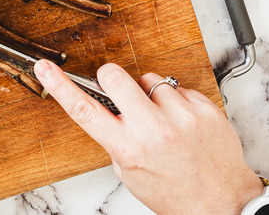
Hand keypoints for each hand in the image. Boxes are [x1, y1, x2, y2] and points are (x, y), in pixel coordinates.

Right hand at [35, 60, 263, 214]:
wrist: (224, 204)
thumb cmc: (175, 194)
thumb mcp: (131, 174)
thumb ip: (116, 140)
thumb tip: (107, 110)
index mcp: (128, 149)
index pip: (84, 110)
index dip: (59, 86)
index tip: (45, 68)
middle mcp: (153, 130)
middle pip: (115, 76)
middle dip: (110, 78)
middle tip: (119, 91)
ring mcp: (181, 117)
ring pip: (149, 79)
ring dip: (149, 94)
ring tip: (162, 118)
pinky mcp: (204, 109)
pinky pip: (178, 88)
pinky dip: (176, 101)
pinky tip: (183, 122)